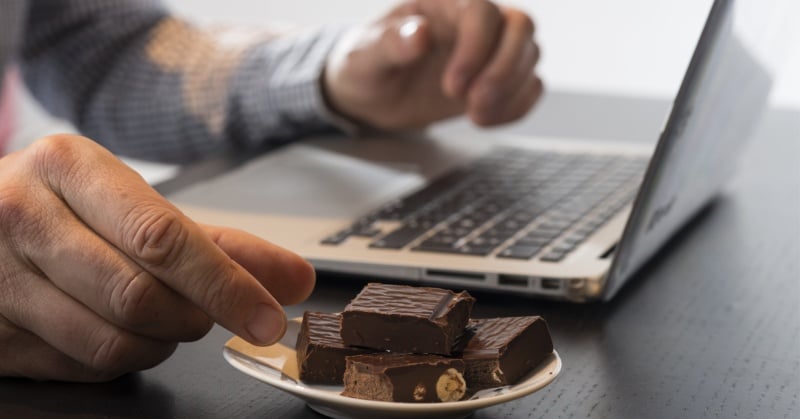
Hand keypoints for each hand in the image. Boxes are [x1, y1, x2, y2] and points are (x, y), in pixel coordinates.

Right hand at [0, 135, 314, 381]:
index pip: (162, 238)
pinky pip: (81, 368)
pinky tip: (119, 330)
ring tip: (161, 316)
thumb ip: (219, 243)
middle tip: (204, 310)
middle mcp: (23, 215)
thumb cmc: (66, 208)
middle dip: (192, 316)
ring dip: (160, 344)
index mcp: (70, 167)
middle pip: (139, 297)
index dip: (225, 286)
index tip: (267, 317)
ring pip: (112, 343)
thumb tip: (295, 279)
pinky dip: (121, 359)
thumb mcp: (135, 206)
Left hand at [323, 0, 541, 130]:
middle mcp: (471, 22)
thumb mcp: (364, 58)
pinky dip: (517, 106)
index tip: (451, 86)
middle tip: (474, 104)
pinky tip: (485, 119)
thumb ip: (389, 45)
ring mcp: (489, 49)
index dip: (475, 47)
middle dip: (504, 69)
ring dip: (510, 90)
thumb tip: (418, 34)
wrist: (371, 95)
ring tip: (474, 115)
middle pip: (519, 25)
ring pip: (530, 54)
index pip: (481, 9)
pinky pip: (530, 84)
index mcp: (441, 4)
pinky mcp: (496, 78)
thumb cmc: (365, 67)